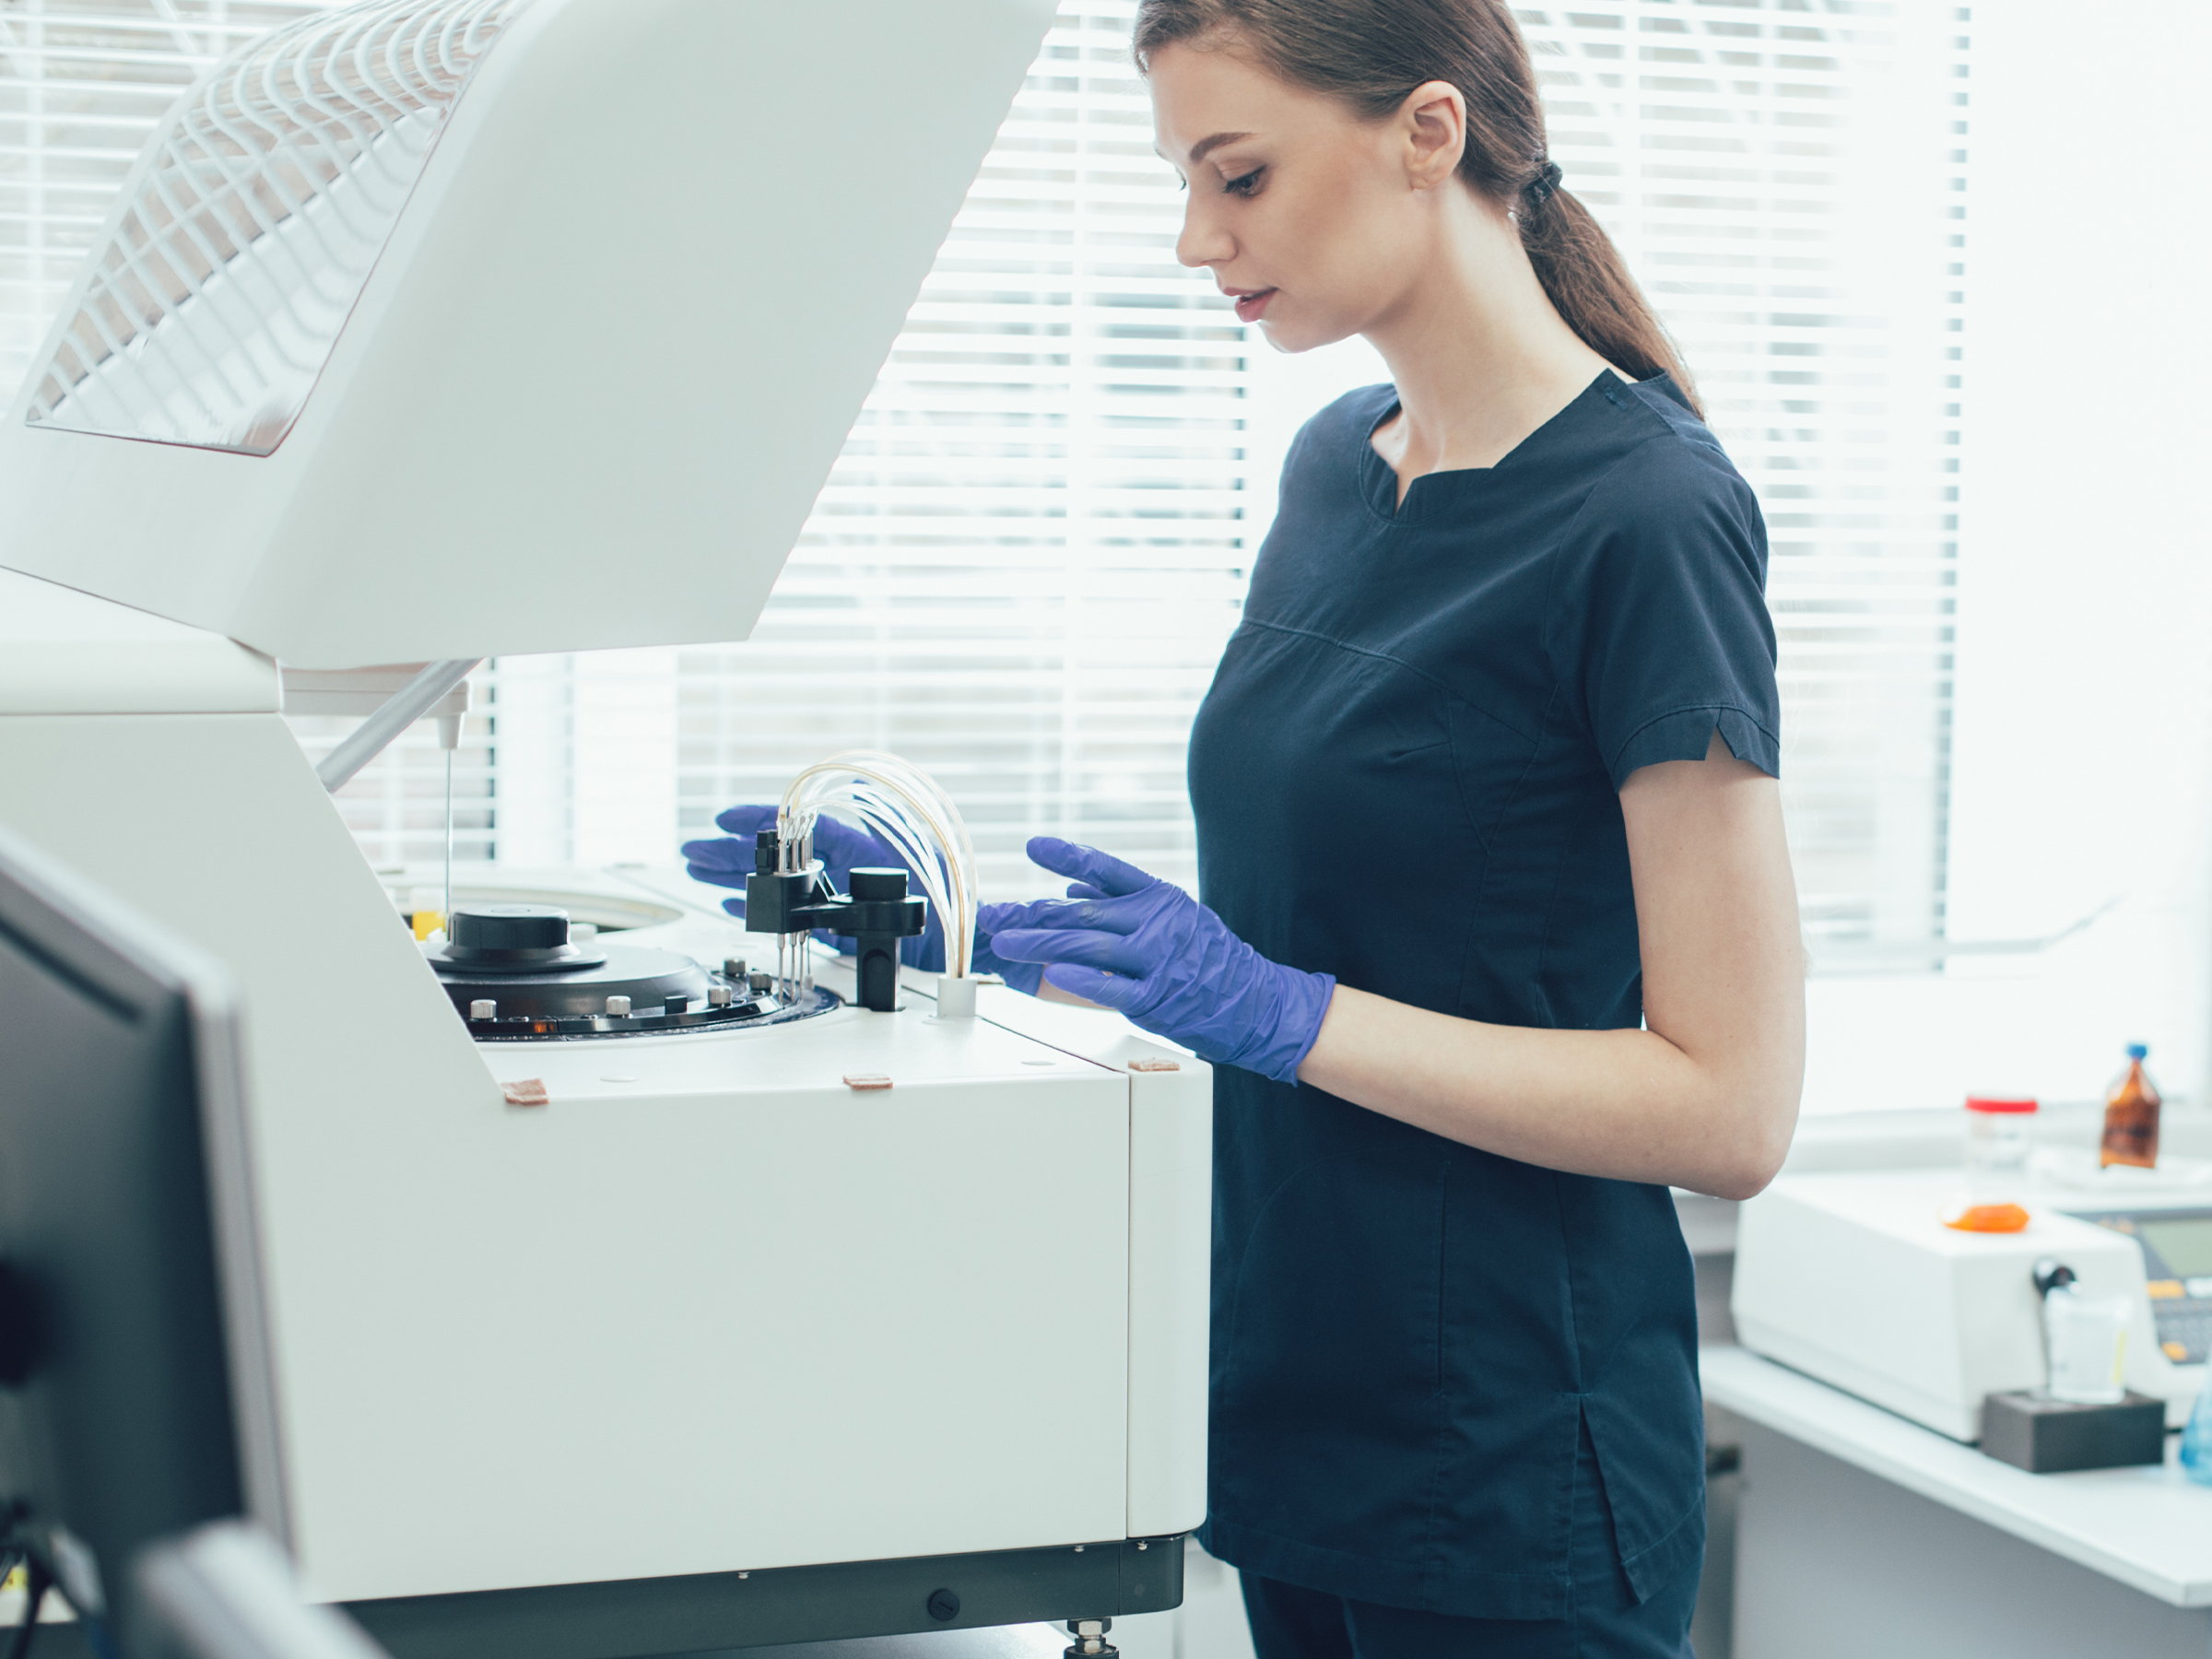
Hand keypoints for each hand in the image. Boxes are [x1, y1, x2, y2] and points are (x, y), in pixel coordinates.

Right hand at [683, 806, 1039, 988]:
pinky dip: (760, 902)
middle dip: (736, 849)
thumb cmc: (946, 913)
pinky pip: (790, 907)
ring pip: (779, 879)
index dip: (762, 821)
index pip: (804, 827)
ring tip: (699, 868)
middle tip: (696, 849)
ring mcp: (837, 892)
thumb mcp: (906, 889)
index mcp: (862, 849)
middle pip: (781, 853)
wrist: (963, 946)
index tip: (727, 818)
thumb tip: (829, 859)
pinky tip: (731, 899)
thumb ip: (864, 875)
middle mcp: (845, 867)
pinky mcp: (836, 920)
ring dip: (739, 874)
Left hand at [978, 838, 1334, 1083]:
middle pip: (1084, 913)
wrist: (1256, 1002)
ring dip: (1041, 945)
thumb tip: (1074, 889)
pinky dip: (1079, 978)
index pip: (1106, 869)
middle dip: (1034, 916)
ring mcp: (1156, 960)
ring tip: (1007, 945)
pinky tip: (1053, 972)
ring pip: (1088, 947)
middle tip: (996, 920)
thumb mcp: (1174, 916)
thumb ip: (1122, 901)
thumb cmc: (1210, 958)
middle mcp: (1156, 923)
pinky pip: (1110, 986)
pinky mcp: (1157, 998)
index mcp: (1159, 897)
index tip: (1034, 846)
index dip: (1067, 856)